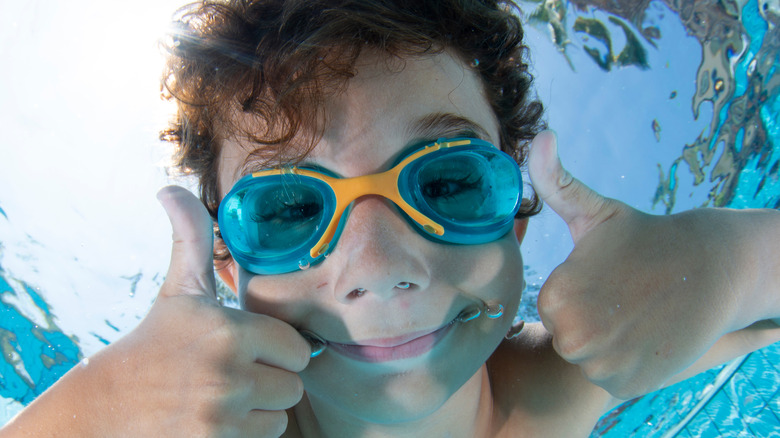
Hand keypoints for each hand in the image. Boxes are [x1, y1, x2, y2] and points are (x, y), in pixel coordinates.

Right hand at [88, 187, 310, 436]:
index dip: (277, 348)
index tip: (250, 347)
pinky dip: (248, 432)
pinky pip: (266, 437)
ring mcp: (223, 415)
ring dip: (262, 407)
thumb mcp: (177, 291)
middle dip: (272, 379)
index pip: (297, 348)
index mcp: (230, 331)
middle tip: (237, 373)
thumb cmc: (152, 344)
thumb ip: (190, 240)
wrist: (105, 406)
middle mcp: (230, 373)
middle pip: (294, 384)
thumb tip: (170, 189)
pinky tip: (219, 419)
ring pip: (281, 413)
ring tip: (226, 396)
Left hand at [527, 131, 765, 398]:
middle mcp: (573, 338)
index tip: (608, 278)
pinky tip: (646, 335)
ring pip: (588, 356)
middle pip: (567, 334)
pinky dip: (626, 362)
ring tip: (637, 312)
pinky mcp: (626, 387)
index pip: (552, 306)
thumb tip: (538, 137)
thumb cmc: (646, 238)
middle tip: (624, 294)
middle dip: (591, 316)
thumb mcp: (595, 211)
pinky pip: (610, 376)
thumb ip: (556, 181)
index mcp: (556, 297)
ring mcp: (602, 366)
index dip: (580, 291)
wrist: (713, 268)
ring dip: (609, 340)